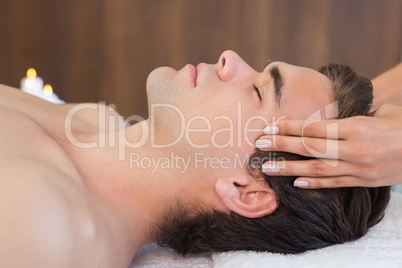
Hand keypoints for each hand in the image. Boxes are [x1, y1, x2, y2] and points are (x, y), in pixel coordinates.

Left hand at [256, 104, 401, 187]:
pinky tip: (295, 183)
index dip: (289, 127)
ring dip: (289, 168)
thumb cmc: (401, 124)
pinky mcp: (363, 181)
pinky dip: (313, 184)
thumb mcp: (379, 112)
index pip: (314, 127)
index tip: (270, 127)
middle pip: (309, 147)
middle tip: (259, 143)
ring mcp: (358, 168)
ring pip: (316, 169)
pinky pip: (334, 183)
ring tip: (267, 168)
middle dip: (281, 145)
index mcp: (357, 127)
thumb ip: (349, 118)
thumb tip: (324, 118)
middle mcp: (355, 149)